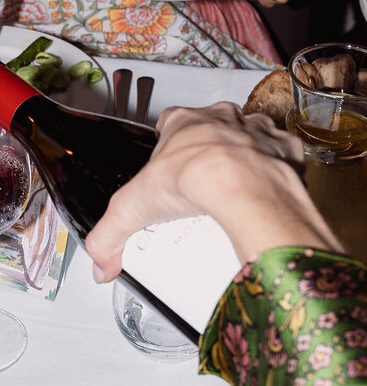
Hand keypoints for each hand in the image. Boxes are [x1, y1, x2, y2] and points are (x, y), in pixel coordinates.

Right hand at [85, 102, 342, 281]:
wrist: (242, 182)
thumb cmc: (190, 179)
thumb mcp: (131, 209)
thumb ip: (108, 237)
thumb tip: (100, 267)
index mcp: (183, 122)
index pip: (170, 123)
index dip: (168, 147)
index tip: (169, 170)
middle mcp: (221, 117)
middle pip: (213, 129)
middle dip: (209, 153)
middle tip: (203, 190)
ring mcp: (255, 128)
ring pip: (249, 138)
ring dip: (245, 159)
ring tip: (236, 197)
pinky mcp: (284, 146)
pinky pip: (281, 155)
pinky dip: (275, 172)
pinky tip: (265, 195)